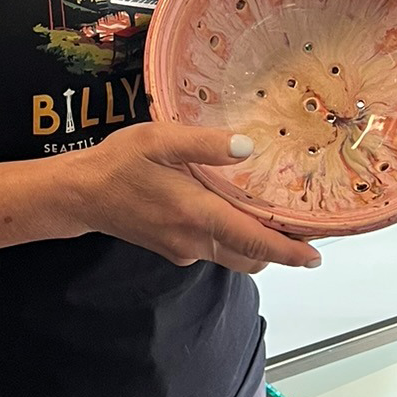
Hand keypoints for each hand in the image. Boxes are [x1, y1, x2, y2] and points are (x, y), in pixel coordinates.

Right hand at [62, 124, 322, 274]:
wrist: (80, 194)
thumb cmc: (119, 162)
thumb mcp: (160, 140)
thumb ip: (205, 144)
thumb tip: (247, 147)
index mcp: (195, 214)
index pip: (253, 241)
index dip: (287, 251)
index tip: (316, 255)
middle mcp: (193, 240)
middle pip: (249, 256)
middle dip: (278, 249)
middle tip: (302, 228)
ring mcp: (182, 248)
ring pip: (232, 256)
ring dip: (255, 244)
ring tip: (273, 217)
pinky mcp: (172, 248)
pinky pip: (213, 249)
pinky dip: (231, 238)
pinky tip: (231, 209)